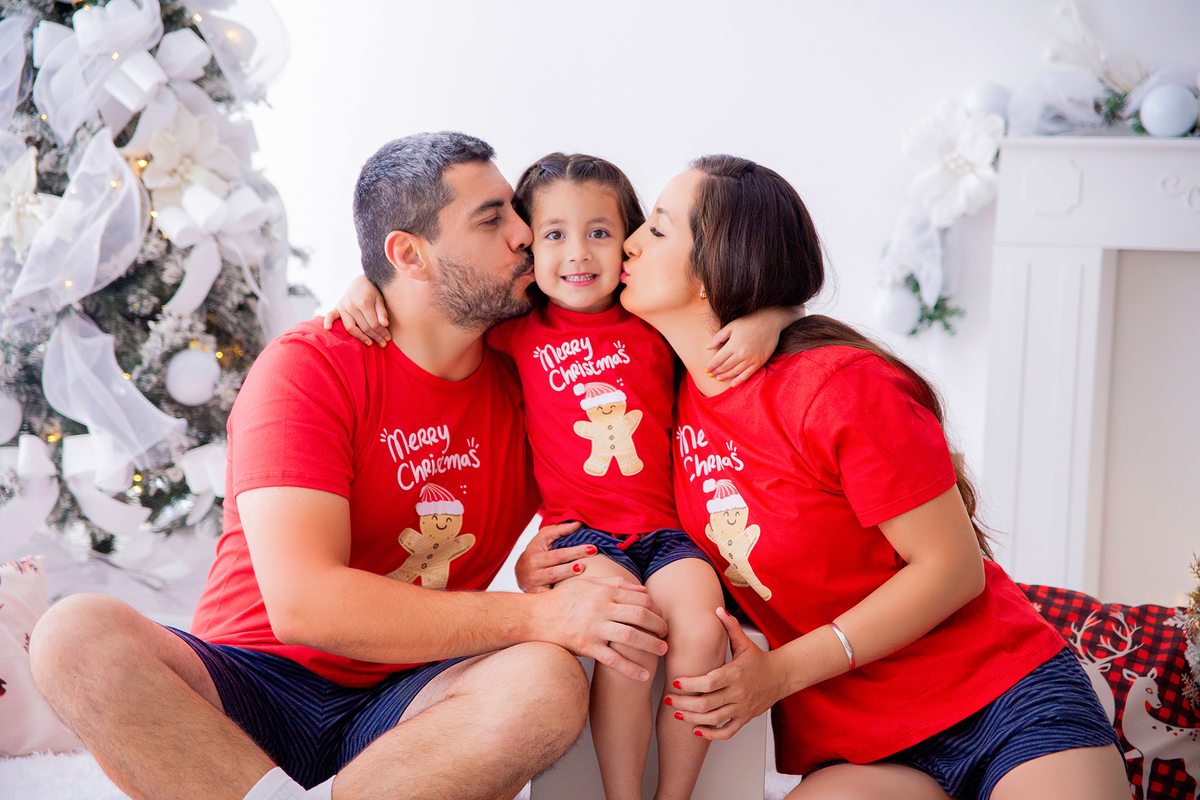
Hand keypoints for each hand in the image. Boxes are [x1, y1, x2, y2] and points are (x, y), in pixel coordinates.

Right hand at [323, 275, 390, 346]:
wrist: (360, 282)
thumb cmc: (372, 292)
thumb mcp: (380, 299)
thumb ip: (382, 312)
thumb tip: (385, 324)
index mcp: (363, 303)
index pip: (374, 324)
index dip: (382, 333)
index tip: (388, 339)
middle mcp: (352, 305)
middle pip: (364, 327)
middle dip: (375, 337)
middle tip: (383, 344)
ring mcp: (343, 307)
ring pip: (350, 327)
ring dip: (360, 337)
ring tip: (369, 343)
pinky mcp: (337, 307)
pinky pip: (330, 315)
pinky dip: (328, 321)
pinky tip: (328, 329)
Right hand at [514, 521, 594, 592]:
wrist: (520, 573)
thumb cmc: (535, 552)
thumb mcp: (543, 538)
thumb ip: (560, 530)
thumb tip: (579, 524)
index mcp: (534, 557)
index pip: (558, 555)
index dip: (576, 551)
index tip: (592, 548)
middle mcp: (532, 573)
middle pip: (556, 571)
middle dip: (573, 567)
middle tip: (590, 562)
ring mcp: (534, 586)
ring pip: (553, 584)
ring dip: (569, 579)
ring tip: (582, 572)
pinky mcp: (538, 596)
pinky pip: (551, 598)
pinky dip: (562, 596)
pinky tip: (576, 594)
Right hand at [535, 576, 667, 681]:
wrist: (536, 616)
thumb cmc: (562, 599)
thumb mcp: (587, 584)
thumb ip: (614, 584)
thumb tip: (640, 588)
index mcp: (604, 592)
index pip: (638, 598)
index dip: (655, 607)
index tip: (661, 616)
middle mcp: (601, 608)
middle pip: (639, 615)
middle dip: (657, 625)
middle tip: (666, 633)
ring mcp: (594, 628)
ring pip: (631, 636)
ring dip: (651, 644)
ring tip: (663, 650)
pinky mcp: (587, 647)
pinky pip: (613, 660)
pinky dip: (630, 668)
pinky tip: (643, 674)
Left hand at [664, 607, 785, 739]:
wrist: (781, 676)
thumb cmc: (759, 659)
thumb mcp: (744, 642)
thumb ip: (730, 626)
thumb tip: (717, 609)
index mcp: (735, 673)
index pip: (710, 682)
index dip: (691, 684)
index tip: (675, 683)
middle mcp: (738, 692)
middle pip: (707, 703)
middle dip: (684, 703)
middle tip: (669, 699)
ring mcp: (741, 707)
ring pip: (714, 719)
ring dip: (693, 718)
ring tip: (677, 713)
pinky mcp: (744, 718)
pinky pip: (727, 731)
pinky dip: (711, 734)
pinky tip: (696, 730)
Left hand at [704, 322, 769, 386]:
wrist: (770, 321)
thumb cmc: (749, 322)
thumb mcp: (731, 326)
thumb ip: (718, 337)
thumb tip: (708, 348)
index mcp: (733, 345)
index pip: (718, 360)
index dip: (711, 366)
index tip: (706, 369)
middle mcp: (741, 354)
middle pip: (725, 367)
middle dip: (716, 372)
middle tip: (710, 375)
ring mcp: (751, 359)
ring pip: (735, 372)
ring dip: (725, 376)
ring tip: (719, 378)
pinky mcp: (759, 362)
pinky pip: (748, 374)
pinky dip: (739, 380)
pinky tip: (732, 384)